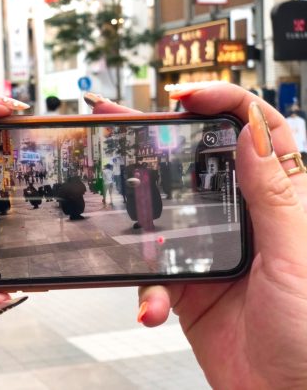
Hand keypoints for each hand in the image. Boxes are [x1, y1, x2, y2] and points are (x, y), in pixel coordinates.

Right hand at [92, 84, 306, 388]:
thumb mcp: (297, 259)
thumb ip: (275, 195)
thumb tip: (252, 133)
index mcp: (279, 205)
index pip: (255, 135)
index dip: (225, 103)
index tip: (188, 96)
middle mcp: (243, 221)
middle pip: (199, 162)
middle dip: (159, 139)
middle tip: (121, 120)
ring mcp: (210, 251)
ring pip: (165, 214)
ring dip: (137, 219)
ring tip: (114, 206)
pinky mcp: (187, 283)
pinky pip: (153, 272)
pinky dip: (147, 291)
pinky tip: (154, 306)